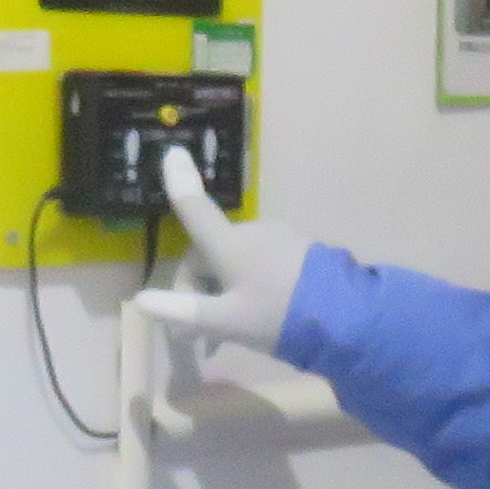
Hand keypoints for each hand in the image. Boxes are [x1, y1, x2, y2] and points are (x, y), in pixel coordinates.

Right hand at [128, 146, 311, 350]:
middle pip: (210, 254)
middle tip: (196, 335)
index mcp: (231, 244)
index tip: (172, 152)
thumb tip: (140, 300)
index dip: (180, 185)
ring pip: (236, 264)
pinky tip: (256, 320)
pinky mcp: (302, 253)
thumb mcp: (226, 321)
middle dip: (197, 290)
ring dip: (223, 294)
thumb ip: (184, 310)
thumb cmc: (277, 317)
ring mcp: (281, 240)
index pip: (196, 210)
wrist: (349, 320)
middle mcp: (253, 233)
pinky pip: (262, 266)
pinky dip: (249, 289)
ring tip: (225, 336)